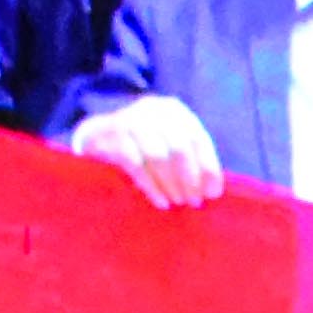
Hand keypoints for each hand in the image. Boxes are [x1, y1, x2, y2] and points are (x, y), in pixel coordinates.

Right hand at [73, 96, 228, 207]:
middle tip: (193, 201)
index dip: (208, 168)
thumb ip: (193, 161)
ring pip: (157, 156)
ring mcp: (130, 119)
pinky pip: (135, 164)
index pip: (198, 140)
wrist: (100, 136)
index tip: (212, 194)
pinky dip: (151, 186)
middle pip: (179, 148)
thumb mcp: (172, 146)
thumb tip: (212, 190)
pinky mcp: (110, 134)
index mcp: (175, 110)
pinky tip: (161, 201)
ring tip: (178, 202)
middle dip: (189, 179)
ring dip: (171, 184)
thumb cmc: (146, 146)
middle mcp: (153, 109)